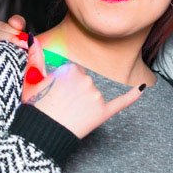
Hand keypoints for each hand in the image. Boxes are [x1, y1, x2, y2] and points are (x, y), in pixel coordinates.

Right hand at [22, 38, 145, 138]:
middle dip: (74, 91)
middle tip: (60, 105)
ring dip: (84, 102)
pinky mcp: (103, 112)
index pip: (73, 71)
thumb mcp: (31, 80)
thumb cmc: (36, 108)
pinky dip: (132, 96)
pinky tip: (141, 88)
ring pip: (94, 93)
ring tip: (69, 113)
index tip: (54, 93)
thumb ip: (35, 57)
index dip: (63, 83)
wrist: (42, 134)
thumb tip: (32, 38)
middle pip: (84, 81)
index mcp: (70, 71)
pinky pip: (121, 102)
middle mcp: (86, 81)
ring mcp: (96, 97)